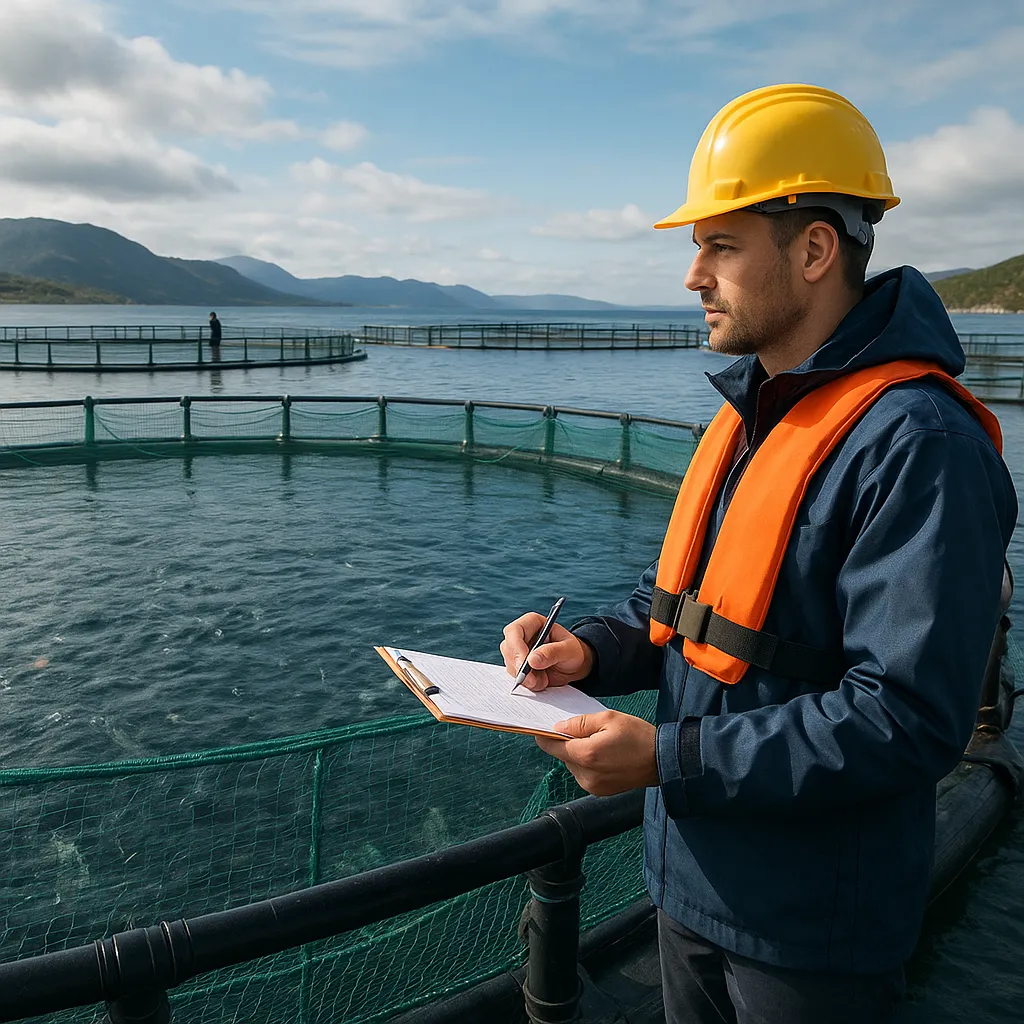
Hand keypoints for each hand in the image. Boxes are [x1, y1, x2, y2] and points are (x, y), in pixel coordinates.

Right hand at [500, 612, 593, 690]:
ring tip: (544, 680)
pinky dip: (527, 682)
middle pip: (508, 649)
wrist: (573, 665)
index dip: (516, 647)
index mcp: (532, 623)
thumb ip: (552, 652)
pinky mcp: (518, 665)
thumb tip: (532, 660)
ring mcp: (518, 651)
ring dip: (525, 677)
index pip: (515, 631)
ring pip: (510, 664)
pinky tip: (540, 681)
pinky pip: (515, 675)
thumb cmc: (572, 651)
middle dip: (519, 667)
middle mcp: (522, 635)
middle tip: (533, 680)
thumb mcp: (568, 650)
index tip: (523, 664)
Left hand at [535, 711, 657, 795]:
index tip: (541, 728)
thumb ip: (579, 723)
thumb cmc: (638, 736)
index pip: (551, 746)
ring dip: (578, 753)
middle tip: (585, 731)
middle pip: (561, 755)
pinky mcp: (599, 791)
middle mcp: (586, 774)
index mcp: (587, 755)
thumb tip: (558, 727)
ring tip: (600, 743)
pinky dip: (587, 763)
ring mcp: (592, 786)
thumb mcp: (608, 718)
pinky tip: (604, 755)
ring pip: (572, 764)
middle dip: (567, 742)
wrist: (662, 761)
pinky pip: (583, 773)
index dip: (545, 735)